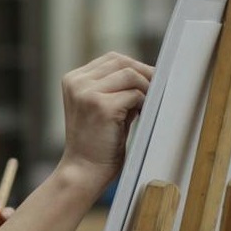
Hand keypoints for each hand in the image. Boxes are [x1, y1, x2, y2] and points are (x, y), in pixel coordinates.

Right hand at [59, 52, 153, 192]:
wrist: (83, 171)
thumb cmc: (95, 143)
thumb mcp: (100, 108)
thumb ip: (116, 89)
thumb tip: (149, 74)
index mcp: (73, 79)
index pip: (111, 59)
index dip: (135, 67)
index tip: (150, 81)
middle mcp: (77, 82)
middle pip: (121, 62)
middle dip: (144, 74)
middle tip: (157, 90)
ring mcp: (87, 93)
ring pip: (130, 74)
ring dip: (145, 88)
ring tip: (148, 105)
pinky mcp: (102, 106)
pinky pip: (135, 94)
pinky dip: (144, 104)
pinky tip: (144, 116)